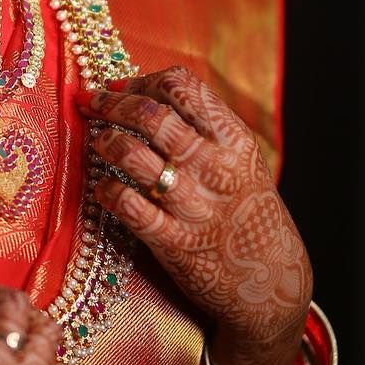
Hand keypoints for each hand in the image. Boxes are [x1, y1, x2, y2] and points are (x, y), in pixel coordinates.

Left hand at [80, 67, 311, 364]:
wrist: (272, 285)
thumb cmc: (249, 214)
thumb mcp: (243, 162)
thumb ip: (205, 128)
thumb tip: (144, 92)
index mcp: (235, 140)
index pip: (182, 86)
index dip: (143, 80)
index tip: (122, 88)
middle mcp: (215, 167)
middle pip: (151, 114)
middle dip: (111, 103)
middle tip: (92, 103)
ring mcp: (193, 205)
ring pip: (133, 154)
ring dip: (105, 141)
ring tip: (98, 141)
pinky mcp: (173, 242)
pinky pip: (127, 205)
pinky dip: (105, 190)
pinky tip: (102, 187)